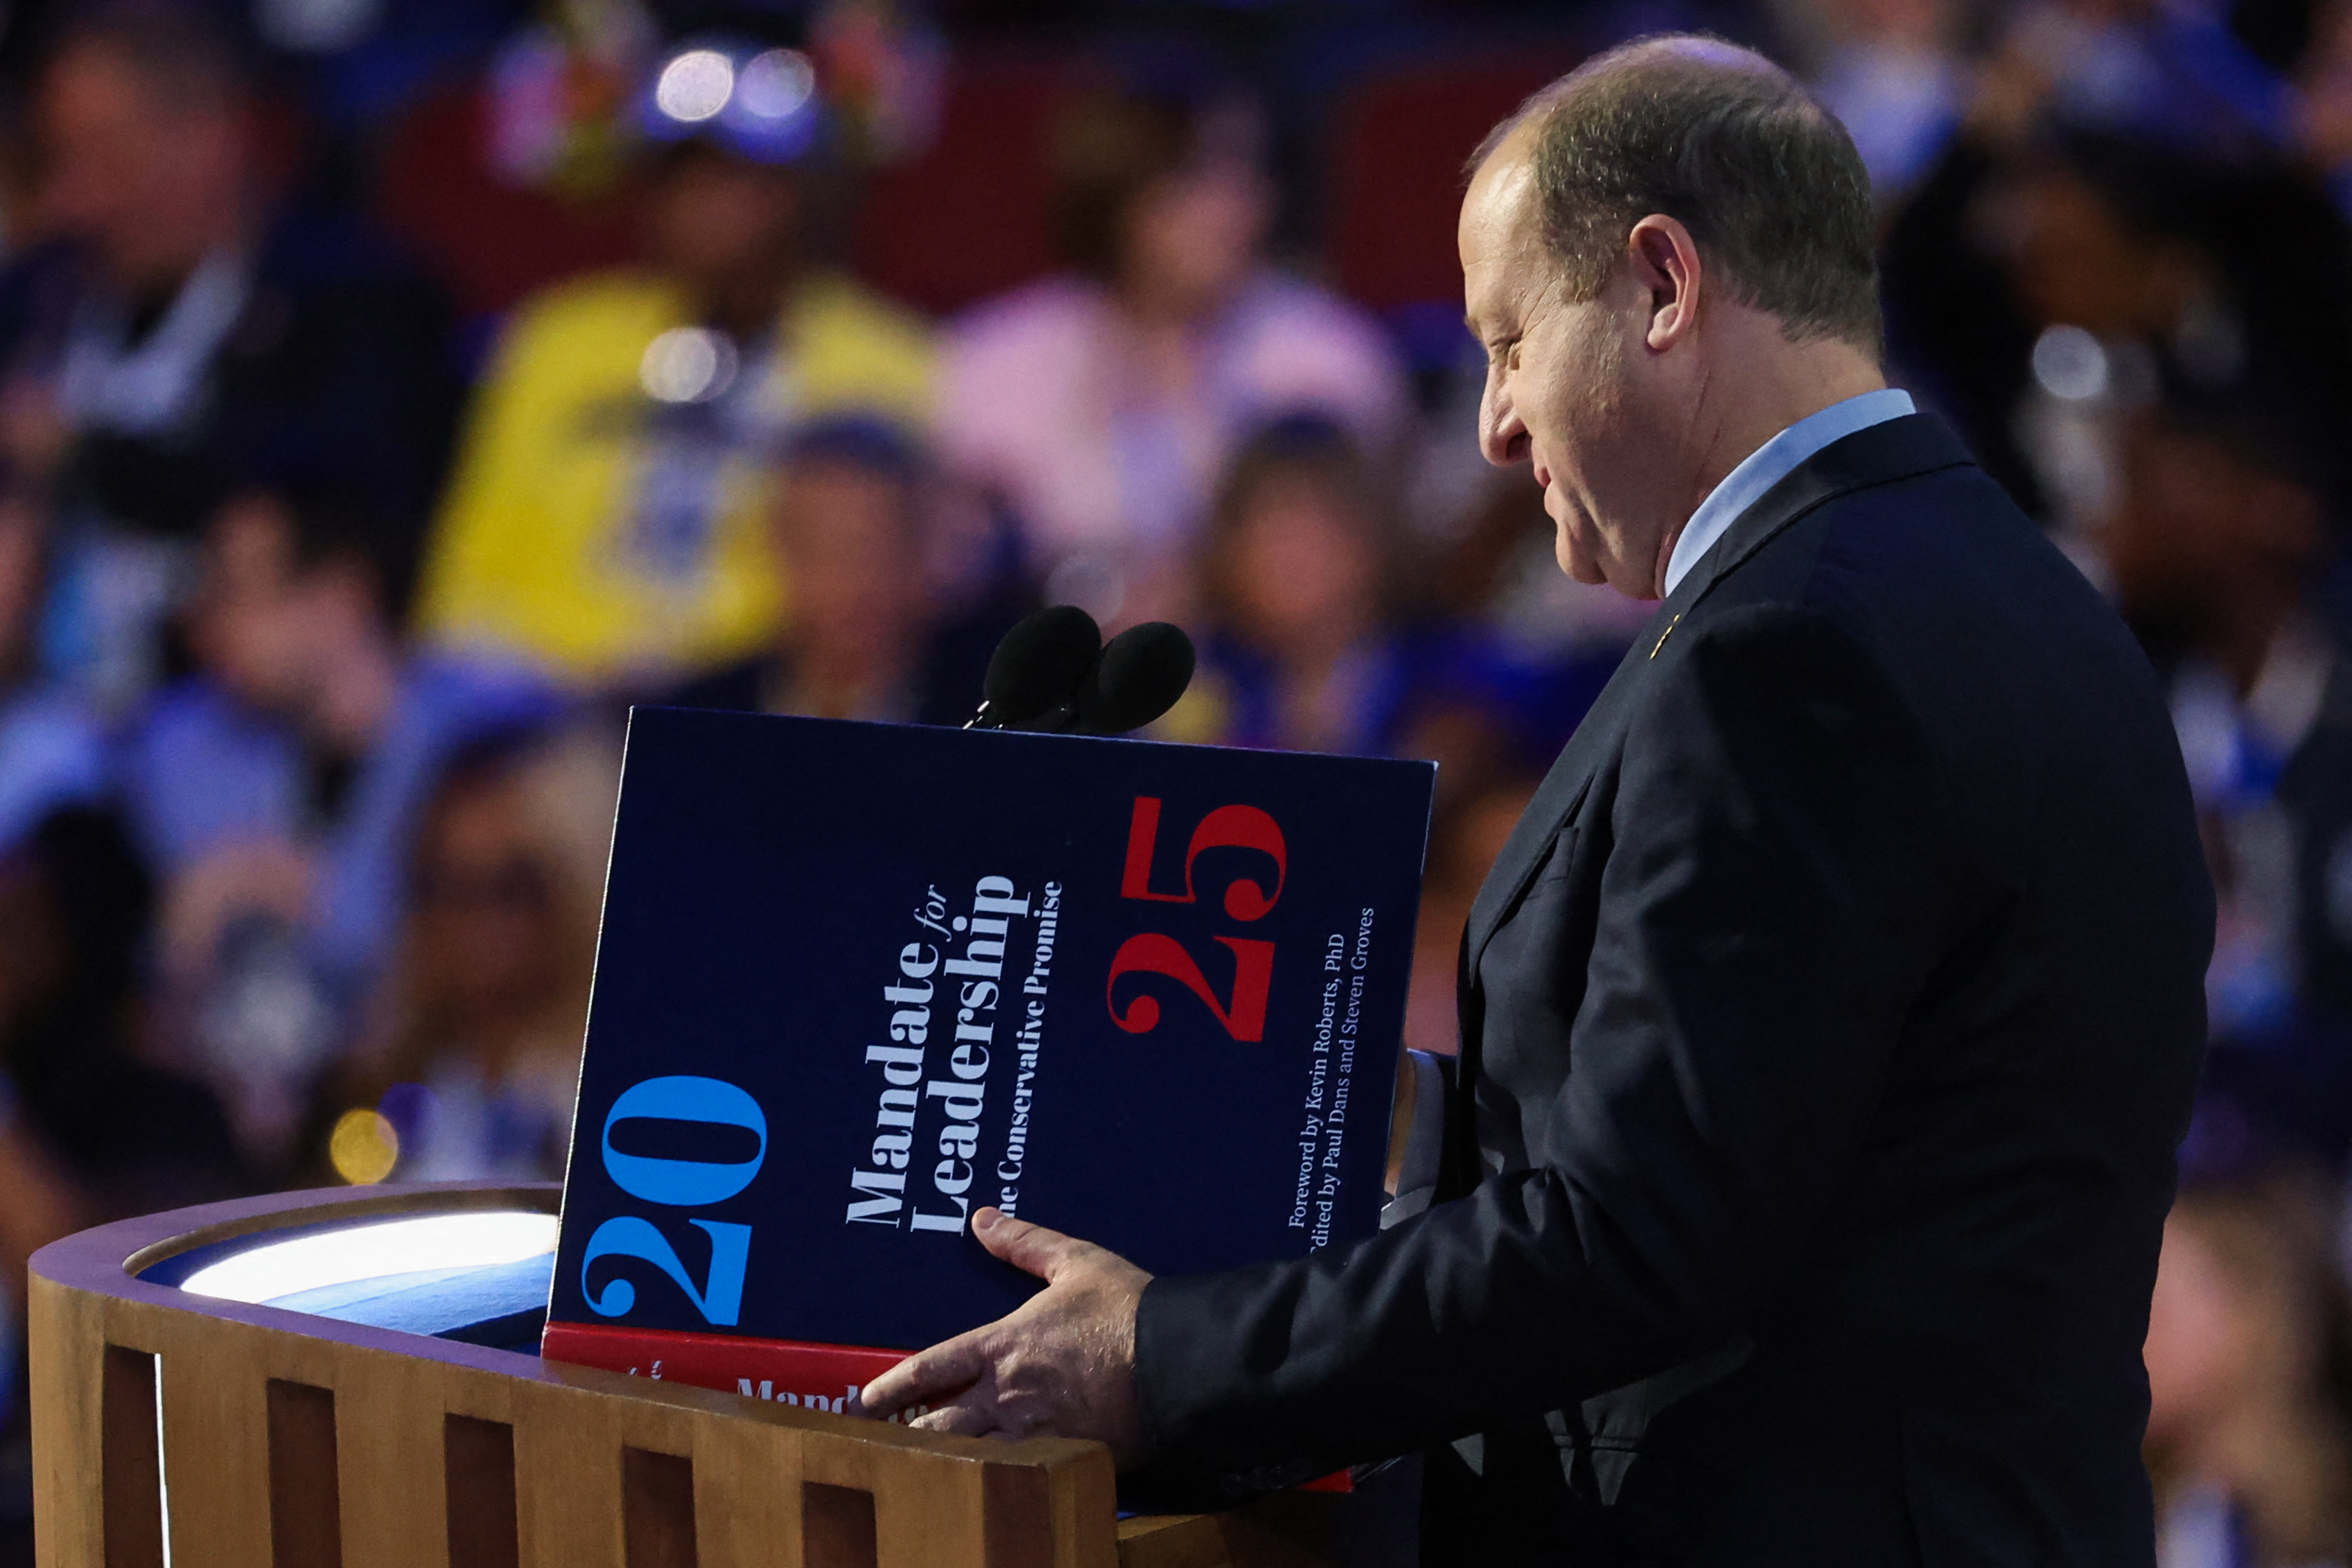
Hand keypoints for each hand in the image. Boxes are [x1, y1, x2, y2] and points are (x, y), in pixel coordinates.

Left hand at [856, 1207, 1151, 1465]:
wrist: (1176, 1359)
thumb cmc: (1125, 1308)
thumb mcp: (1075, 1262)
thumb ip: (1026, 1241)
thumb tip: (983, 1218)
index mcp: (1002, 1345)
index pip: (931, 1368)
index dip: (892, 1385)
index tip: (867, 1399)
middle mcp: (1006, 1394)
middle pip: (937, 1425)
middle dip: (906, 1435)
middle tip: (882, 1443)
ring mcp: (1032, 1432)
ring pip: (968, 1458)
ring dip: (941, 1463)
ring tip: (917, 1470)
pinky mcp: (1063, 1458)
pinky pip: (1014, 1477)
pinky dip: (992, 1483)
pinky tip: (981, 1490)